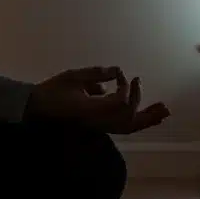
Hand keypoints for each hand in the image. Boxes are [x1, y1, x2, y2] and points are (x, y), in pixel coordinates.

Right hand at [24, 66, 170, 134]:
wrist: (36, 109)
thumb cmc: (51, 91)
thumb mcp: (72, 76)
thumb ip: (95, 73)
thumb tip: (117, 71)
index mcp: (90, 110)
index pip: (119, 104)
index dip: (125, 89)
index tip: (122, 77)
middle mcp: (97, 121)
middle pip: (129, 121)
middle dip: (146, 110)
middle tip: (161, 100)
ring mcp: (97, 126)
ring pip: (127, 128)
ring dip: (146, 119)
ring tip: (163, 111)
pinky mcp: (97, 127)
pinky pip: (121, 127)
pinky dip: (135, 121)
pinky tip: (144, 112)